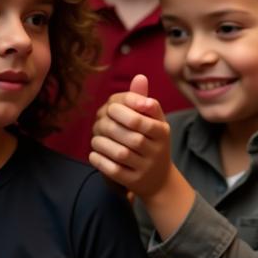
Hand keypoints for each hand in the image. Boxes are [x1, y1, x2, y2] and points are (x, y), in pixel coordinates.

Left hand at [89, 75, 171, 199]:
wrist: (159, 179)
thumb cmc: (151, 142)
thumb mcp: (152, 121)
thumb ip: (142, 100)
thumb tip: (139, 77)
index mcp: (162, 130)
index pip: (140, 117)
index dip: (121, 110)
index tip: (111, 108)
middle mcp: (158, 149)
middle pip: (130, 135)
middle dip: (109, 126)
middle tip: (99, 123)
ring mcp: (146, 167)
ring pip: (121, 153)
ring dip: (102, 143)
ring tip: (96, 138)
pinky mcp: (134, 181)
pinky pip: (113, 170)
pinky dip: (100, 161)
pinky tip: (95, 153)